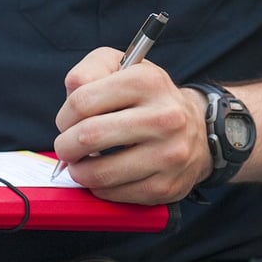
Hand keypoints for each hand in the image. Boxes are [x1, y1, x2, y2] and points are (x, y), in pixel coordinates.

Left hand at [53, 48, 212, 203]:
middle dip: (65, 146)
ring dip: (79, 172)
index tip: (67, 123)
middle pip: (88, 137)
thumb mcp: (122, 67)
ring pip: (98, 172)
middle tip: (68, 148)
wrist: (197, 130)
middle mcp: (164, 117)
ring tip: (82, 163)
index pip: (82, 102)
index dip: (64, 116)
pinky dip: (100, 188)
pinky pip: (113, 194)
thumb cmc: (147, 99)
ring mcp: (168, 155)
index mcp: (148, 82)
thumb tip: (72, 94)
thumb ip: (89, 71)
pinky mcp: (165, 186)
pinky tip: (106, 175)